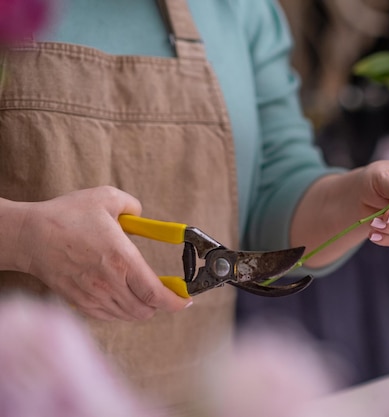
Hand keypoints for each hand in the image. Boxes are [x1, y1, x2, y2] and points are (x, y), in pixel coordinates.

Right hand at [16, 186, 190, 320]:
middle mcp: (110, 283)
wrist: (29, 236)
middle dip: (161, 304)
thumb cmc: (67, 216)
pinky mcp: (80, 302)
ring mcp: (93, 296)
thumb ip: (133, 206)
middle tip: (167, 292)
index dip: (175, 301)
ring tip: (145, 292)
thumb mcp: (106, 198)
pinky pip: (109, 316)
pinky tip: (122, 295)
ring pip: (129, 315)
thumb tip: (142, 215)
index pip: (155, 293)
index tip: (186, 298)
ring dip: (142, 307)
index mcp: (121, 259)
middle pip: (146, 310)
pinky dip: (122, 310)